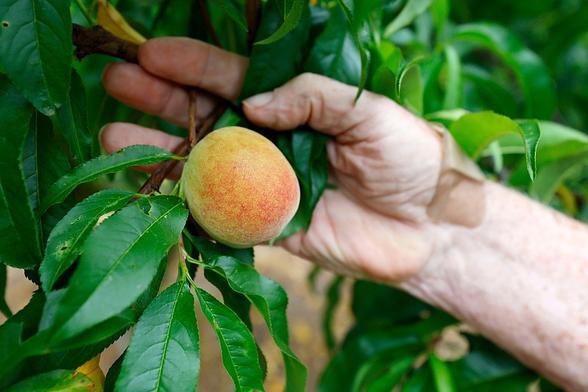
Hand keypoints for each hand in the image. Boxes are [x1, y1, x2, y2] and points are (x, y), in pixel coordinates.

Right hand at [101, 37, 444, 282]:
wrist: (431, 230)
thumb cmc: (410, 160)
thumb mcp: (368, 112)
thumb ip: (311, 96)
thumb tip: (251, 103)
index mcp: (295, 105)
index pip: (234, 79)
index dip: (194, 65)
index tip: (152, 53)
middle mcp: (272, 140)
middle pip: (206, 115)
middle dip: (161, 97)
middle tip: (116, 80)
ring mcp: (265, 183)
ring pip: (203, 163)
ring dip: (158, 148)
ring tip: (111, 132)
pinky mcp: (267, 225)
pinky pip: (219, 213)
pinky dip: (184, 203)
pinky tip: (149, 187)